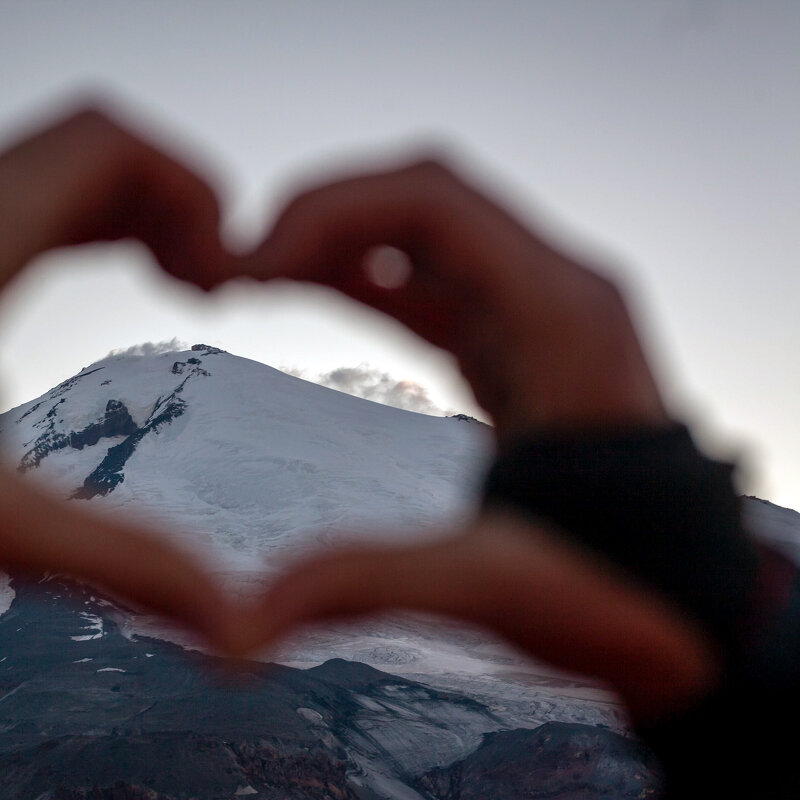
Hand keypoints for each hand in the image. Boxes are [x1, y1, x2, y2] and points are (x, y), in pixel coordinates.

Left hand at [0, 102, 238, 645]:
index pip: (102, 144)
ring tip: (178, 282)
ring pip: (50, 168)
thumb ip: (115, 558)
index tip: (220, 277)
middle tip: (208, 283)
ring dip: (128, 209)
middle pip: (84, 146)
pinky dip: (82, 223)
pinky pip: (18, 203)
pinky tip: (111, 280)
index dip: (186, 188)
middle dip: (167, 198)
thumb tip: (227, 619)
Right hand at [236, 157, 727, 720]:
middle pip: (423, 197)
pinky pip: (430, 278)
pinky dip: (362, 273)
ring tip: (256, 276)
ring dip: (338, 238)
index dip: (330, 213)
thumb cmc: (610, 588)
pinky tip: (304, 286)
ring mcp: (537, 308)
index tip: (254, 268)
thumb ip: (364, 585)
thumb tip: (243, 629)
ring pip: (423, 229)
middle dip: (323, 217)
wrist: (681, 597)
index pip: (433, 200)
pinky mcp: (515, 338)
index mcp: (560, 315)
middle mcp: (556, 288)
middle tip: (239, 271)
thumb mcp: (487, 587)